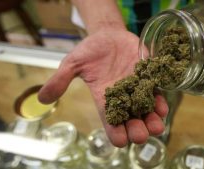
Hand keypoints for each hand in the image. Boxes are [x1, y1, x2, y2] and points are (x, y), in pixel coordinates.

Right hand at [38, 29, 167, 146]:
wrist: (109, 34)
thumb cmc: (90, 50)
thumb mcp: (72, 63)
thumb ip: (60, 79)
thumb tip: (41, 98)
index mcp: (104, 99)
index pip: (109, 122)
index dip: (115, 133)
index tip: (120, 140)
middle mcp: (122, 98)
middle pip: (131, 121)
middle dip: (137, 131)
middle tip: (141, 135)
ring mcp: (137, 88)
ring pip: (146, 111)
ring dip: (152, 121)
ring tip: (156, 126)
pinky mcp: (148, 78)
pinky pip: (156, 93)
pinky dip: (159, 101)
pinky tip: (161, 106)